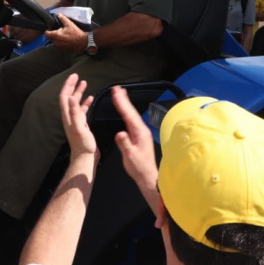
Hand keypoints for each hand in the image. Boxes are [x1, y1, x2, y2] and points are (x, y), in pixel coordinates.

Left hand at [45, 14, 87, 52]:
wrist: (83, 42)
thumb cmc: (76, 33)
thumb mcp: (69, 24)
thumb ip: (62, 18)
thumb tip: (58, 14)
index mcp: (57, 35)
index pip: (46, 34)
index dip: (47, 31)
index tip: (50, 29)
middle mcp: (57, 42)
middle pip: (50, 38)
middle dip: (53, 34)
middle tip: (59, 31)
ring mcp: (60, 47)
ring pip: (54, 42)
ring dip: (57, 39)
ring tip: (63, 35)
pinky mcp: (63, 50)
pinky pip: (59, 46)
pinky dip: (61, 43)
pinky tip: (66, 40)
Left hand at [58, 73, 97, 161]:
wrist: (84, 157)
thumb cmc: (82, 145)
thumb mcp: (79, 128)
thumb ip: (75, 113)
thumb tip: (72, 98)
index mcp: (67, 116)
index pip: (65, 97)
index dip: (68, 85)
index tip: (73, 76)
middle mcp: (69, 116)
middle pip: (69, 97)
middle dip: (72, 86)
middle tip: (77, 76)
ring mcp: (75, 120)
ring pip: (75, 102)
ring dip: (79, 92)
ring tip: (84, 83)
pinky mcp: (81, 124)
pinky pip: (82, 110)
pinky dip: (85, 102)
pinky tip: (90, 98)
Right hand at [111, 86, 157, 206]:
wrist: (147, 176)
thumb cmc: (139, 167)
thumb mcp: (130, 156)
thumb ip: (125, 144)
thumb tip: (120, 133)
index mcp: (139, 133)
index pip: (129, 115)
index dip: (122, 103)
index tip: (116, 93)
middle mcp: (141, 130)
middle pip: (131, 112)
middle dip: (124, 99)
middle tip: (116, 88)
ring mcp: (141, 132)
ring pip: (132, 115)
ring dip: (125, 104)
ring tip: (120, 94)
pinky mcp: (139, 135)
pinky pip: (131, 120)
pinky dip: (127, 112)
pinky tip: (125, 110)